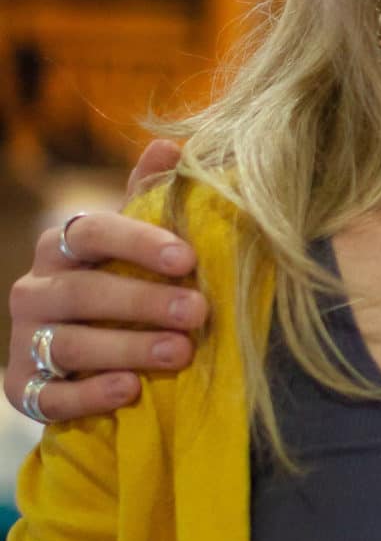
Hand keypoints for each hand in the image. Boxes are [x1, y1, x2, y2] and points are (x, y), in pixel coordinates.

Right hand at [5, 141, 203, 422]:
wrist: (82, 358)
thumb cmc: (119, 285)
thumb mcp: (134, 242)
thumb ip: (148, 198)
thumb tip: (169, 144)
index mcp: (61, 246)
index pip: (91, 233)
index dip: (138, 243)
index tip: (188, 259)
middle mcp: (34, 289)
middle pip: (83, 292)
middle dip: (143, 302)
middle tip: (198, 312)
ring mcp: (25, 340)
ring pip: (70, 343)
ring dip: (127, 348)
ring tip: (179, 352)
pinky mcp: (23, 388)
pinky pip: (51, 395)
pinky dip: (90, 394)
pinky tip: (129, 390)